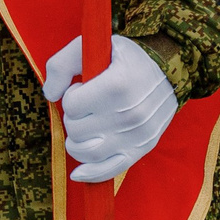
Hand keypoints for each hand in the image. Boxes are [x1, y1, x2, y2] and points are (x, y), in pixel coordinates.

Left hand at [43, 34, 178, 182]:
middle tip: (86, 104)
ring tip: (85, 125)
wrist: (169, 67)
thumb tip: (49, 94)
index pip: (72, 105)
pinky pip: (112, 169)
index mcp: (116, 86)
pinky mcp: (142, 148)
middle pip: (76, 130)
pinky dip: (91, 174)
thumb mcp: (90, 46)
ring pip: (87, 152)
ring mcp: (136, 135)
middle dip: (72, 116)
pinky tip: (78, 174)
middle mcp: (128, 115)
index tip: (82, 86)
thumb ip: (61, 64)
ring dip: (76, 140)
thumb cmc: (124, 56)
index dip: (71, 95)